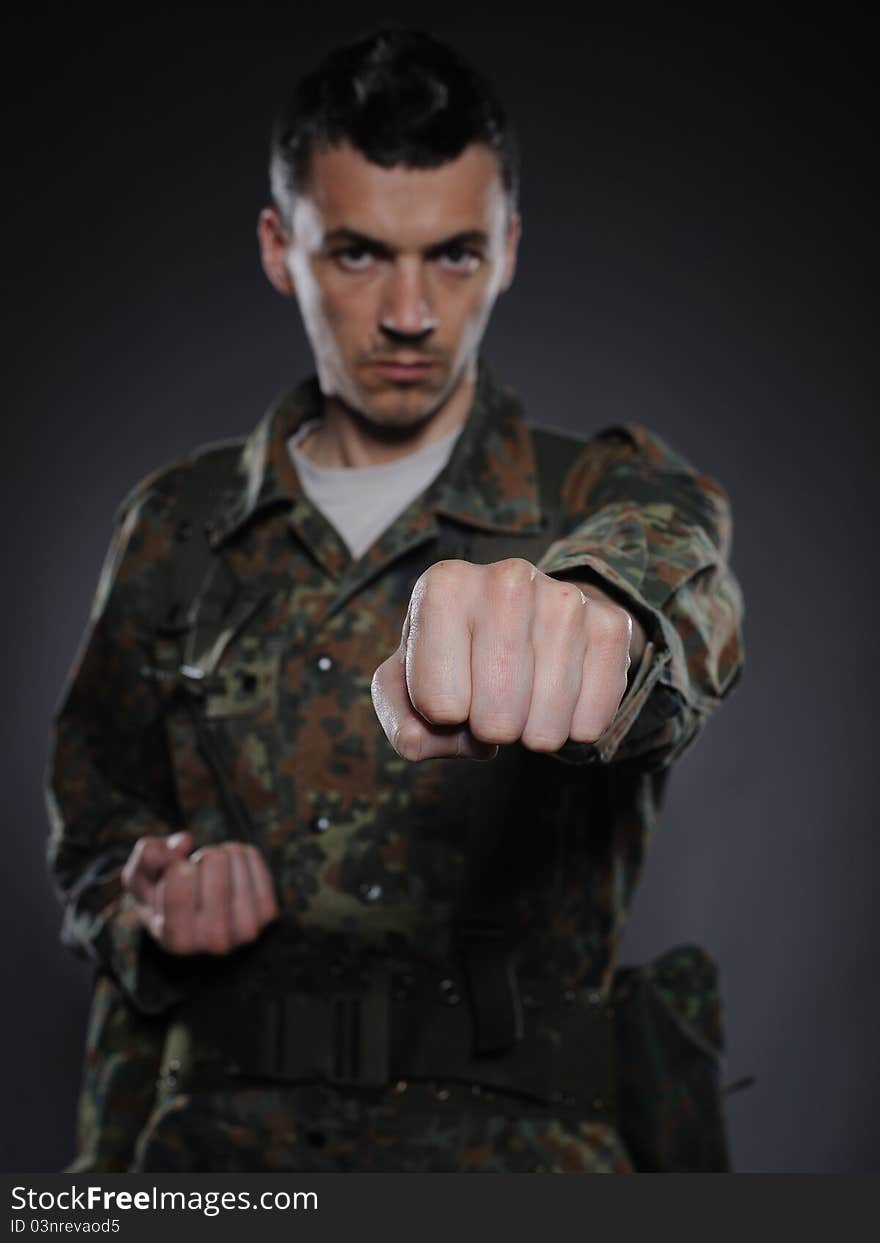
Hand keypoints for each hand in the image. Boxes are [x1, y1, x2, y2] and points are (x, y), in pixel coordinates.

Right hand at [121, 831, 278, 954]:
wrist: (195, 912)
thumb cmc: (160, 893)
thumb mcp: (139, 877)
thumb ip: (147, 857)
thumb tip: (183, 843)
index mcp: (177, 941)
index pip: (179, 894)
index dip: (175, 868)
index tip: (174, 869)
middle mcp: (214, 943)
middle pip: (214, 868)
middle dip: (201, 857)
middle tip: (196, 871)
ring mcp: (245, 930)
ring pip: (234, 859)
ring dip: (221, 852)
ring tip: (211, 869)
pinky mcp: (268, 914)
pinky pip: (253, 859)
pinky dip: (240, 853)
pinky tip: (230, 866)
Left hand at [371, 558, 636, 760]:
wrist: (522, 620)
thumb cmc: (453, 659)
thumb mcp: (407, 687)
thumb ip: (403, 725)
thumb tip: (431, 739)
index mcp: (444, 586)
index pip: (439, 703)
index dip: (442, 717)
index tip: (449, 690)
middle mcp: (507, 579)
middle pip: (496, 716)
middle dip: (490, 731)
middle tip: (490, 707)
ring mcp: (565, 598)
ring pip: (546, 722)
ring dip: (533, 734)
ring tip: (524, 706)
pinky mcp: (610, 623)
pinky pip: (592, 717)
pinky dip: (574, 730)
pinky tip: (561, 703)